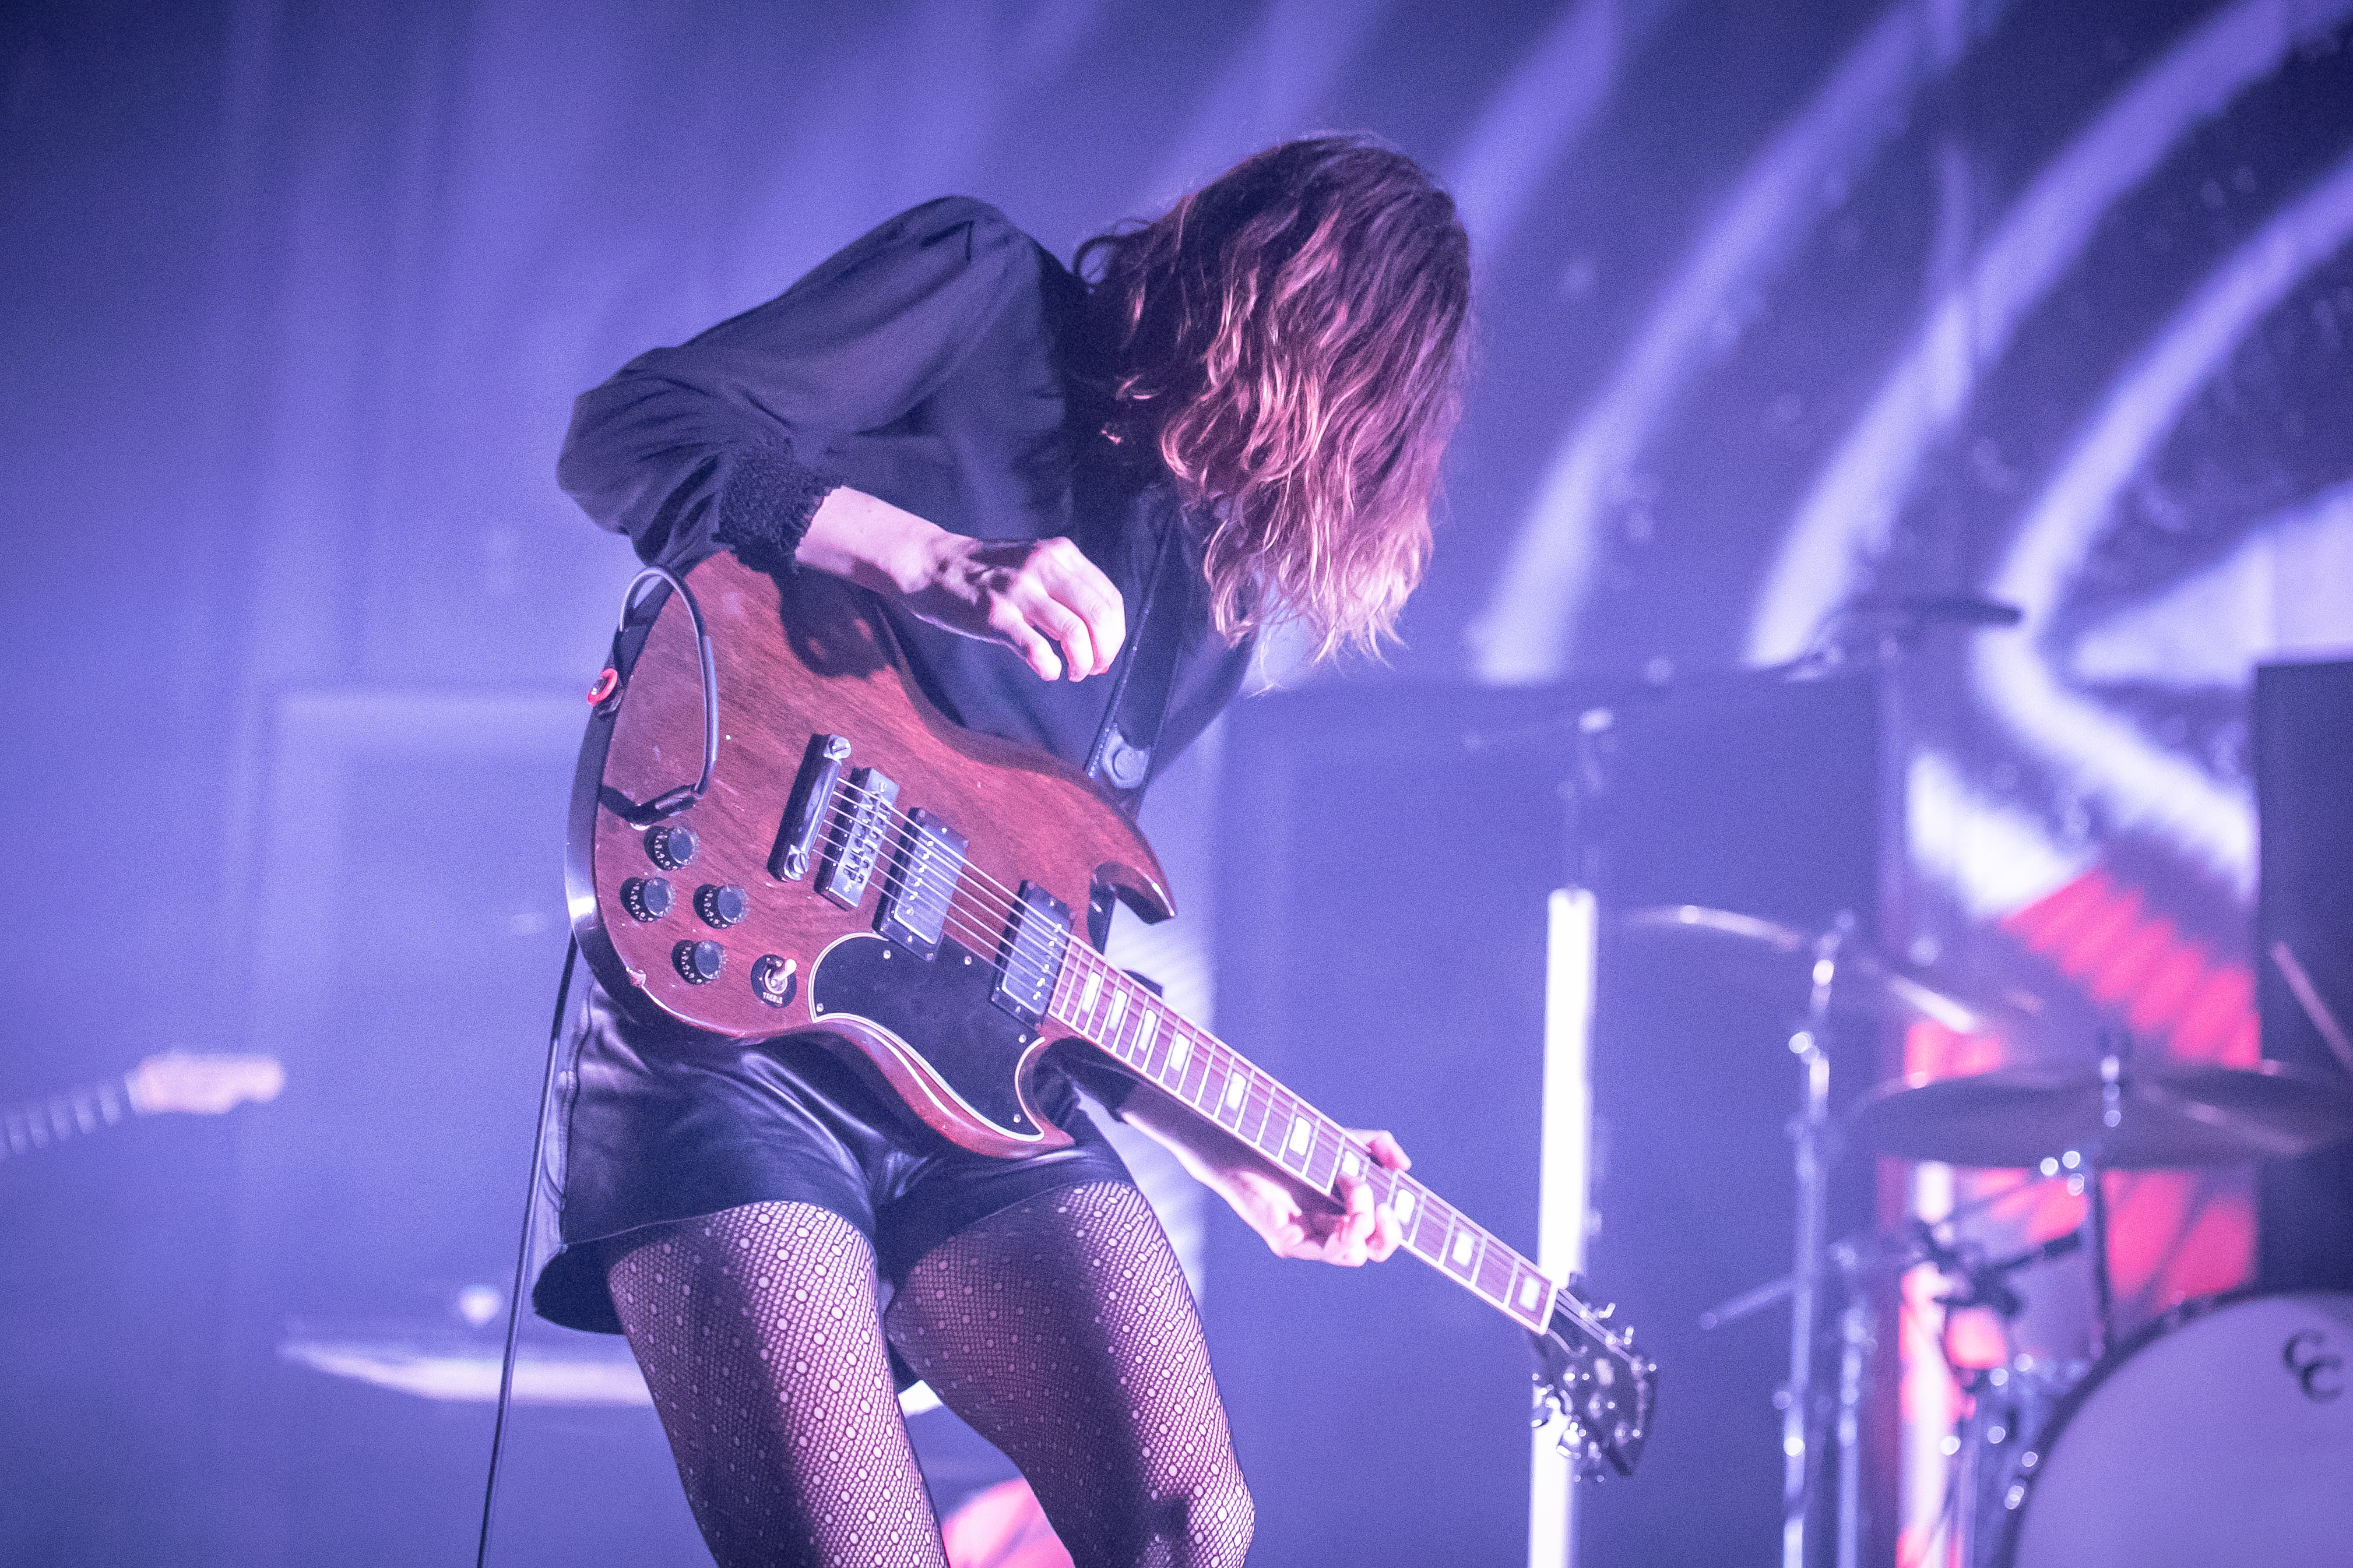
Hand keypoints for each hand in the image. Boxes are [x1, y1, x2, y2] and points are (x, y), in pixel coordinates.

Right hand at [795, 487, 1123, 680]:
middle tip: (1094, 668)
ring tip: (1073, 672)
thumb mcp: (1035, 563)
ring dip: (1082, 663)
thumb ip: (1066, 585)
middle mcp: (1045, 566)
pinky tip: (1047, 671)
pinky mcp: (996, 615)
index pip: (1109, 599)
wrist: (933, 565)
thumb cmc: (988, 571)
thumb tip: (1100, 629)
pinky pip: (1037, 649)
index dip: (1116, 634)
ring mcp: (1019, 590)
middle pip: (1100, 616)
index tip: (1105, 653)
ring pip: (1075, 633)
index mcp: (1060, 554)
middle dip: (1105, 652)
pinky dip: (1050, 667)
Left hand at [1199, 1128, 1412, 1266]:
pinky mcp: (1286, 1241)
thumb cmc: (1291, 1141)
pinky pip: (1326, 1251)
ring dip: (1363, 1221)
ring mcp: (1306, 1239)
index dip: (1393, 1231)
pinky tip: (1343, 1197)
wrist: (1243, 1137)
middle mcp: (1325, 1231)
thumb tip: (1404, 1167)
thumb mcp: (1343, 1140)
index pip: (1376, 1238)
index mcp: (1341, 1213)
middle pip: (1371, 1253)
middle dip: (1386, 1231)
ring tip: (1351, 1184)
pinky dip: (1345, 1230)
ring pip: (1352, 1255)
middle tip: (1380, 1204)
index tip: (1395, 1205)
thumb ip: (1377, 1146)